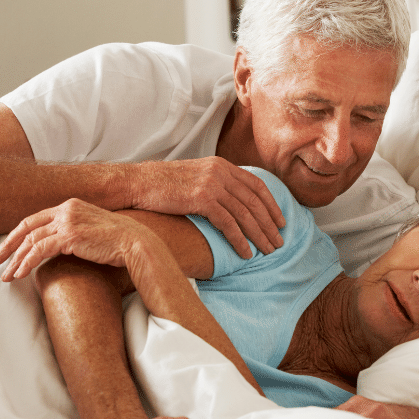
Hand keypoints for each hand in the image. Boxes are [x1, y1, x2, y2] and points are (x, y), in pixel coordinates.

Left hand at [0, 198, 150, 280]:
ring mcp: (68, 221)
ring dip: (16, 260)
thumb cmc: (118, 242)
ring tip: (7, 276)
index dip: (17, 235)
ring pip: (31, 240)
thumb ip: (73, 232)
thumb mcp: (91, 231)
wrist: (136, 243)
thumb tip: (58, 247)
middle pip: (27, 227)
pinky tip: (21, 274)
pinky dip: (27, 263)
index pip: (35, 219)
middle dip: (8, 246)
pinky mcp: (70, 235)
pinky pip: (40, 250)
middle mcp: (66, 209)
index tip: (7, 250)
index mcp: (70, 205)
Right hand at [128, 157, 284, 259]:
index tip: (280, 221)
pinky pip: (228, 223)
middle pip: (255, 201)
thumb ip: (215, 184)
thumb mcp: (194, 177)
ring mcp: (212, 184)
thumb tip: (230, 202)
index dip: (271, 205)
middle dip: (270, 224)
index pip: (256, 185)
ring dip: (260, 235)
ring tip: (268, 250)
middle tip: (279, 242)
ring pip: (245, 214)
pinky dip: (240, 240)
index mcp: (221, 165)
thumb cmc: (162, 185)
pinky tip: (246, 253)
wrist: (137, 183)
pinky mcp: (201, 199)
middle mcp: (220, 172)